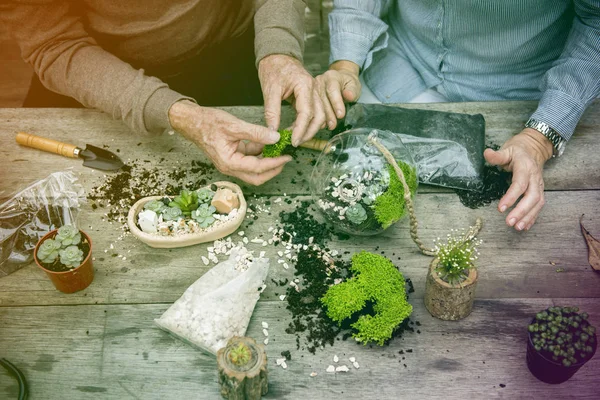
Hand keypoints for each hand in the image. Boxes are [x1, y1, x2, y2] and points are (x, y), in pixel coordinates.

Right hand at [168, 100, 291, 184]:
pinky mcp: (232, 157)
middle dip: (273, 169)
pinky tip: (266, 143)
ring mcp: (231, 164)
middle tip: (285, 159)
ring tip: (278, 149)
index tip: (286, 157)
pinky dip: (258, 153)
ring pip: (253, 170)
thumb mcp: (234, 126)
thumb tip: (275, 138)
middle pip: (256, 177)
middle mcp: (230, 167)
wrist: (192, 121)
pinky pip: (249, 159)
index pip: (257, 168)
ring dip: (266, 161)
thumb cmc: (208, 123)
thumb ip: (256, 133)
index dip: (274, 163)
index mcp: (229, 163)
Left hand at [258, 54, 325, 146]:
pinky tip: (297, 130)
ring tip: (296, 138)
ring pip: (320, 116)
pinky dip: (308, 123)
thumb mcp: (269, 89)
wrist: (277, 55)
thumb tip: (272, 131)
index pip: (307, 113)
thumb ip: (272, 111)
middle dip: (309, 132)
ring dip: (311, 129)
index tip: (293, 141)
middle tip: (296, 143)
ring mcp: (314, 92)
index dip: (301, 129)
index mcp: (305, 85)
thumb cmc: (273, 68)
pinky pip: (315, 112)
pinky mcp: (311, 96)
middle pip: (319, 116)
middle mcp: (314, 89)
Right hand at [315, 60, 360, 128]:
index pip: (333, 89)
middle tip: (333, 125)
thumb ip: (352, 90)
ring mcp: (312, 88)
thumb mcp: (354, 85)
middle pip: (322, 98)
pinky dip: (315, 117)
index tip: (341, 115)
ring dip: (321, 117)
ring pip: (315, 104)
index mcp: (332, 77)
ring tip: (327, 126)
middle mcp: (320, 81)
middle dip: (328, 114)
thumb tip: (349, 96)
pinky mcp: (308, 95)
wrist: (339, 80)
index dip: (336, 103)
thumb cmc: (347, 83)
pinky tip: (319, 124)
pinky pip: (310, 107)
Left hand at [484, 128, 553, 230]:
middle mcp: (534, 178)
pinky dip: (533, 217)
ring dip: (528, 217)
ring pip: (538, 203)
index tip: (501, 208)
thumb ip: (497, 155)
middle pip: (532, 197)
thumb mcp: (506, 149)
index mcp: (525, 168)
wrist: (535, 148)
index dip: (511, 197)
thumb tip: (486, 153)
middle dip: (521, 211)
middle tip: (509, 222)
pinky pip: (539, 205)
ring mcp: (539, 185)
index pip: (520, 184)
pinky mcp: (539, 191)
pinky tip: (525, 226)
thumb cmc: (518, 150)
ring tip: (517, 228)